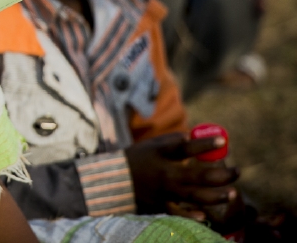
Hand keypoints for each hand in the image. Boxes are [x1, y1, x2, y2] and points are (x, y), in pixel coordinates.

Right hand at [125, 132, 239, 215]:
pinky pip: (178, 212)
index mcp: (161, 154)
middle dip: (220, 174)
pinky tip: (204, 216)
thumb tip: (194, 137)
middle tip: (237, 172)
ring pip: (193, 196)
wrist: (115, 180)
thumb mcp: (153, 145)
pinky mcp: (160, 205)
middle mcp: (164, 173)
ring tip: (232, 193)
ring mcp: (163, 191)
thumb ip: (174, 141)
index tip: (222, 139)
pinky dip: (191, 215)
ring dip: (215, 196)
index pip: (185, 148)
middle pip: (197, 175)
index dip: (203, 144)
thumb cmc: (138, 158)